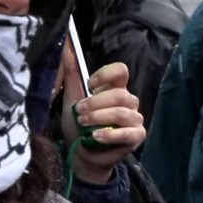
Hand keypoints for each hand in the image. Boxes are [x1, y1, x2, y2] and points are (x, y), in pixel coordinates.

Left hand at [59, 42, 145, 184]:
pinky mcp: (137, 136)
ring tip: (83, 124)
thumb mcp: (71, 98)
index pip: (121, 71)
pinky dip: (110, 134)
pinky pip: (128, 132)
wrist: (80, 154)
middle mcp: (128, 102)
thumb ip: (71, 74)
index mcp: (115, 89)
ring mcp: (135, 119)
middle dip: (96, 103)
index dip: (106, 75)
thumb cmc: (78, 126)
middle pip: (120, 94)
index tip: (90, 84)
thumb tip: (65, 48)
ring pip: (122, 112)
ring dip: (100, 117)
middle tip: (79, 112)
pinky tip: (96, 136)